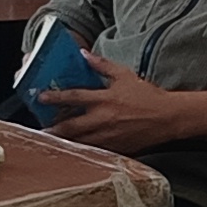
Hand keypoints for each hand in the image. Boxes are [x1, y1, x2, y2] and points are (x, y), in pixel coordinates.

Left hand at [38, 52, 185, 153]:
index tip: (41, 97)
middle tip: (38, 131)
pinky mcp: (116, 148)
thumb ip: (102, 65)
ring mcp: (108, 136)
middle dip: (53, 129)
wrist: (168, 117)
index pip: (73, 97)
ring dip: (65, 142)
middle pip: (71, 126)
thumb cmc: (147, 96)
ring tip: (52, 142)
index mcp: (104, 99)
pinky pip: (94, 150)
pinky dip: (83, 150)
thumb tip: (85, 54)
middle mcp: (103, 119)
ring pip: (80, 141)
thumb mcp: (125, 75)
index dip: (55, 97)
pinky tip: (74, 151)